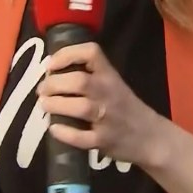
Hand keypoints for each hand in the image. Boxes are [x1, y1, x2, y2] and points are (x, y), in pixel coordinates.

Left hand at [37, 43, 164, 166]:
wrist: (150, 137)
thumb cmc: (125, 107)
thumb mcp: (113, 84)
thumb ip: (89, 76)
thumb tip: (51, 72)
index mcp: (110, 75)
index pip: (91, 52)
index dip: (67, 54)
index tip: (51, 64)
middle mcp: (109, 92)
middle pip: (79, 81)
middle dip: (54, 84)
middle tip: (42, 90)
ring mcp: (107, 118)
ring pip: (79, 107)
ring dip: (55, 105)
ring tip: (45, 106)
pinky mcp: (104, 140)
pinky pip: (81, 137)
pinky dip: (64, 132)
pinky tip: (54, 128)